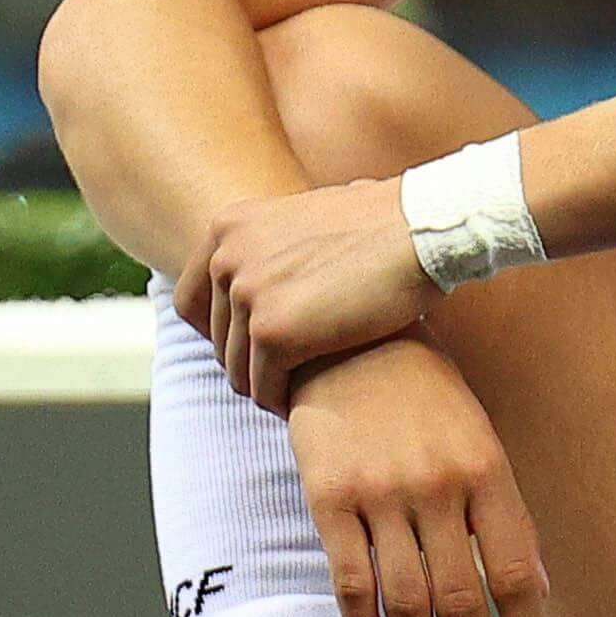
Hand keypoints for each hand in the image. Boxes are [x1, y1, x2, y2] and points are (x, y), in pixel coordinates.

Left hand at [185, 177, 435, 405]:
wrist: (424, 229)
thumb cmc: (387, 223)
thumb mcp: (308, 217)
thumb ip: (273, 243)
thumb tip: (270, 269)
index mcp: (228, 227)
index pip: (191, 301)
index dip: (221, 333)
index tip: (257, 348)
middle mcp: (226, 256)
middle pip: (215, 339)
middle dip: (249, 362)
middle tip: (287, 375)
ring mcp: (246, 294)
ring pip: (237, 367)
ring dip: (266, 385)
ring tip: (300, 390)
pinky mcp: (273, 331)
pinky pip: (263, 385)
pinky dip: (282, 399)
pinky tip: (308, 399)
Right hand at [281, 339, 550, 616]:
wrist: (347, 341)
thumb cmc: (425, 399)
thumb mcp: (480, 441)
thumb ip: (502, 514)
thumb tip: (531, 590)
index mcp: (489, 474)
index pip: (515, 573)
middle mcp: (438, 487)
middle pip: (461, 599)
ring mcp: (381, 493)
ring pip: (406, 601)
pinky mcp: (328, 498)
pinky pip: (350, 581)